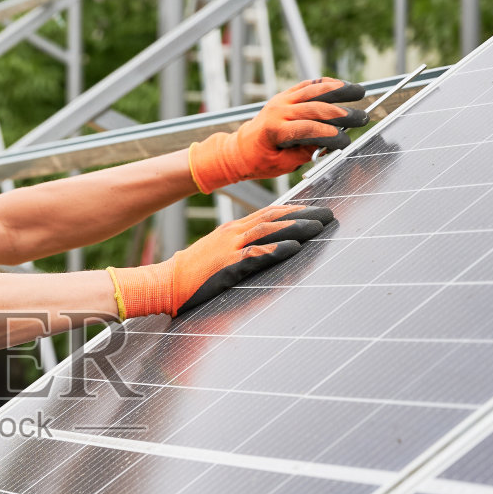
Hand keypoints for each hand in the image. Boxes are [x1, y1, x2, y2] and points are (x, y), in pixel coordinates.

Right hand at [108, 203, 332, 317]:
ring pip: (270, 230)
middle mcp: (233, 233)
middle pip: (274, 216)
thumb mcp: (216, 255)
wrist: (164, 284)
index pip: (268, 213)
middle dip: (303, 213)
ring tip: (321, 226)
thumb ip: (238, 250)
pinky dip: (278, 249)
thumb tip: (260, 251)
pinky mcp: (228, 265)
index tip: (313, 209)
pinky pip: (258, 254)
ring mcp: (230, 247)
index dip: (293, 209)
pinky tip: (296, 247)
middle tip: (328, 213)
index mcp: (231, 229)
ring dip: (298, 227)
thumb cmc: (189, 275)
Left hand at [188, 78, 368, 190]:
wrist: (240, 148)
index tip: (346, 142)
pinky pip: (307, 85)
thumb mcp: (282, 164)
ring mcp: (281, 100)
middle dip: (342, 114)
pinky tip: (342, 85)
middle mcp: (278, 111)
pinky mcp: (285, 95)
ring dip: (339, 90)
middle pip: (315, 108)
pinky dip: (326, 84)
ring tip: (359, 92)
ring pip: (313, 91)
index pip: (308, 130)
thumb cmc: (261, 161)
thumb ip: (305, 152)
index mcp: (275, 131)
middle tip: (362, 118)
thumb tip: (331, 142)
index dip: (330, 136)